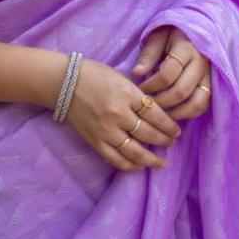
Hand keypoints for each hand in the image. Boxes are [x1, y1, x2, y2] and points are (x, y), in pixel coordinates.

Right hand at [64, 56, 181, 172]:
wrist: (62, 82)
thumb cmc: (93, 73)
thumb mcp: (120, 76)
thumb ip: (136, 94)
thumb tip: (155, 111)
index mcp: (127, 93)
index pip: (155, 114)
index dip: (169, 125)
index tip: (176, 131)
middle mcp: (118, 114)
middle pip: (148, 133)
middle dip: (164, 140)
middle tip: (172, 143)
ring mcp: (106, 130)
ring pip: (135, 151)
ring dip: (151, 158)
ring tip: (161, 161)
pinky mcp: (95, 141)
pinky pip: (116, 159)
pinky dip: (130, 165)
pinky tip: (140, 166)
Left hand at [131, 25, 211, 120]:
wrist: (196, 28)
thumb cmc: (171, 33)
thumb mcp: (157, 36)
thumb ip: (148, 54)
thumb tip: (137, 73)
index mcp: (186, 47)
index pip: (167, 73)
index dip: (151, 85)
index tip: (139, 89)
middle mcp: (201, 63)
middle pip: (181, 91)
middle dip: (161, 102)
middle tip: (147, 104)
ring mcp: (210, 75)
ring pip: (196, 103)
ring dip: (176, 113)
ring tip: (160, 113)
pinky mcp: (214, 85)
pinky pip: (204, 105)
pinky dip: (189, 113)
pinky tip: (174, 113)